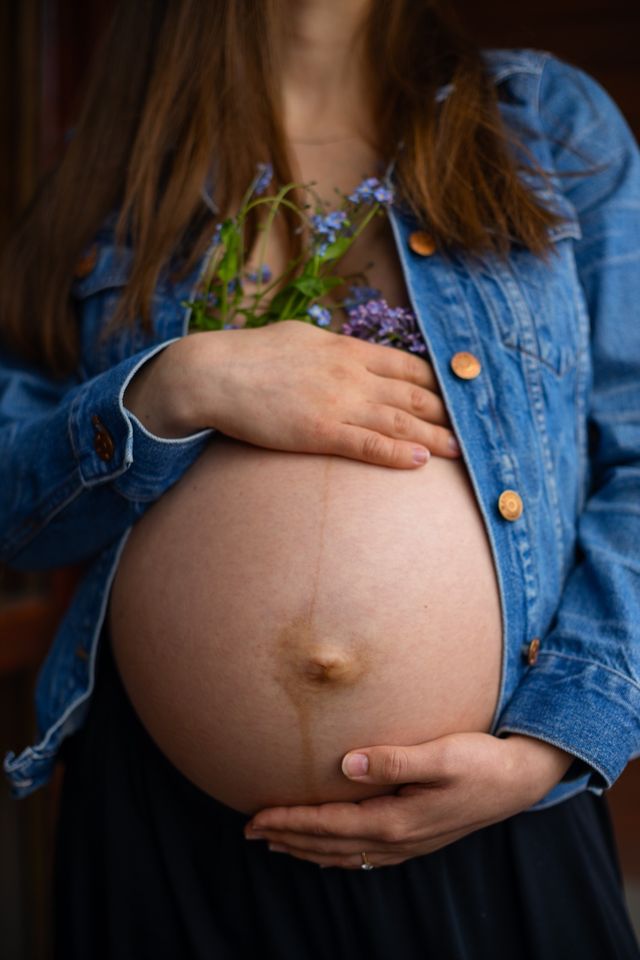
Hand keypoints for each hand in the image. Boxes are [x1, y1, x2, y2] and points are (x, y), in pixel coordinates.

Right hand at [124, 322, 460, 467]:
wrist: (212, 374)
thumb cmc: (251, 355)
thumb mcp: (300, 337)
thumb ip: (332, 346)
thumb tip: (350, 350)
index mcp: (347, 349)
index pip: (407, 365)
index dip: (437, 382)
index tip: (459, 395)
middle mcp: (351, 374)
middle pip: (413, 394)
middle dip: (447, 412)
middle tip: (475, 428)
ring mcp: (338, 403)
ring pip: (399, 422)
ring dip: (435, 437)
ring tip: (462, 451)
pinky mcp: (320, 432)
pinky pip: (369, 445)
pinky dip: (399, 453)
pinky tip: (422, 462)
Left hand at [244, 733, 573, 868]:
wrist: (519, 781)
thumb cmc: (480, 762)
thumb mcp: (441, 755)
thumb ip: (394, 760)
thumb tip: (346, 764)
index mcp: (397, 820)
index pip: (330, 825)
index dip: (291, 822)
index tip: (256, 817)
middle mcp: (398, 839)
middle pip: (330, 845)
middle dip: (288, 837)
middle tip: (250, 830)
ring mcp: (408, 844)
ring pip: (344, 854)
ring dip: (307, 848)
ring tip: (276, 841)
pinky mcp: (416, 839)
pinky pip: (364, 855)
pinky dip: (336, 854)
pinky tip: (328, 850)